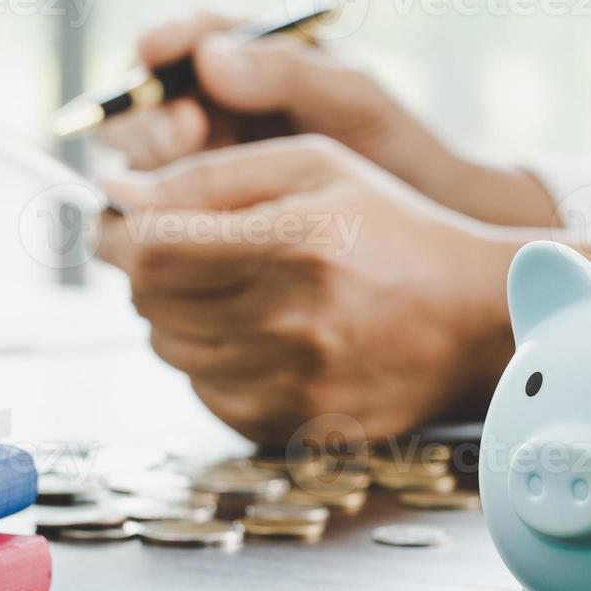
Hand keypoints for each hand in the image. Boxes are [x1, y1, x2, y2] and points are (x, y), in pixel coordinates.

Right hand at [95, 11, 556, 226]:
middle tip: (186, 131)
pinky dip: (162, 217)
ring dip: (151, 166)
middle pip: (142, 99)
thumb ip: (288, 71)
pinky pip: (157, 215)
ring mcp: (197, 164)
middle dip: (151, 113)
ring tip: (190, 176)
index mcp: (243, 56)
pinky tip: (186, 224)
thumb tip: (209, 58)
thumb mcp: (353, 98)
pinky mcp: (196, 218)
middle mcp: (207, 105)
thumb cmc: (394, 145)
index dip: (161, 38)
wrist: (419, 223)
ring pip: (137, 159)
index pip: (181, 34)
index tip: (157, 50)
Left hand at [95, 135, 519, 445]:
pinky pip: (208, 394)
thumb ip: (210, 174)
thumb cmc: (391, 227)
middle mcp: (294, 319)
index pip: (154, 251)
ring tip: (228, 291)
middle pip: (151, 305)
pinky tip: (255, 335)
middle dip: (149, 273)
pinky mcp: (297, 424)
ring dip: (178, 318)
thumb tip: (117, 194)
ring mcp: (296, 382)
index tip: (127, 225)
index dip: (123, 236)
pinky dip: (212, 363)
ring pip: (172, 352)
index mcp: (297, 241)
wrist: (473, 316)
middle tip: (181, 252)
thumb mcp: (314, 167)